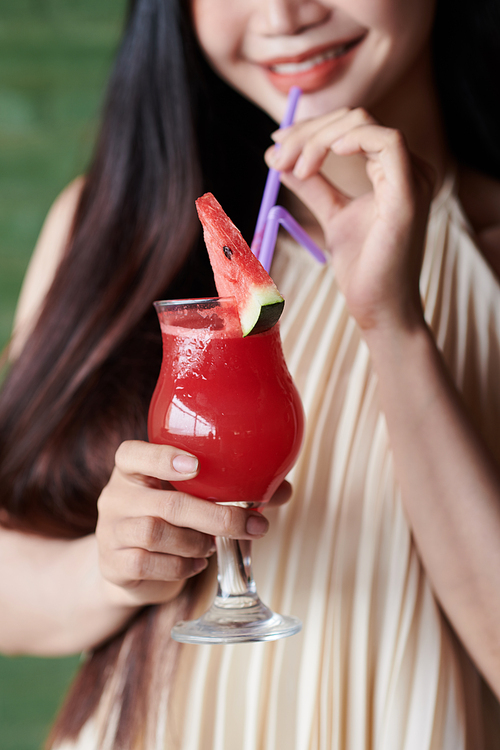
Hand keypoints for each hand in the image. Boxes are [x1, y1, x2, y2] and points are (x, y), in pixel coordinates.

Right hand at [96, 440, 290, 606]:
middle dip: (214, 515)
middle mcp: (116, 496)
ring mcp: (110, 531)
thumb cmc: (169, 520)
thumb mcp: (191, 499)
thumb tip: (285, 489)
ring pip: (156, 533)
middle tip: (250, 524)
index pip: (132, 454)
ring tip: (212, 545)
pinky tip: (196, 564)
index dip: (162, 458)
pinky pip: (147, 564)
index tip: (195, 465)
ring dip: (196, 542)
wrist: (127, 568)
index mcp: (132, 469)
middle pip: (165, 502)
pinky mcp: (113, 563)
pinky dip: (179, 566)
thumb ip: (233, 490)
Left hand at [266, 108, 434, 332]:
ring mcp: (412, 178)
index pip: (350, 127)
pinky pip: (388, 142)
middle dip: (307, 133)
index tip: (276, 146)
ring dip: (318, 138)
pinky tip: (322, 155)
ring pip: (363, 125)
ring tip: (293, 168)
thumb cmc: (362, 268)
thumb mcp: (330, 215)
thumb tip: (279, 159)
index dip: (310, 129)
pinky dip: (352, 139)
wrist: (378, 308)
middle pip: (354, 120)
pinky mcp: (409, 193)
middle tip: (277, 159)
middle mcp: (407, 168)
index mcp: (391, 171)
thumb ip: (312, 185)